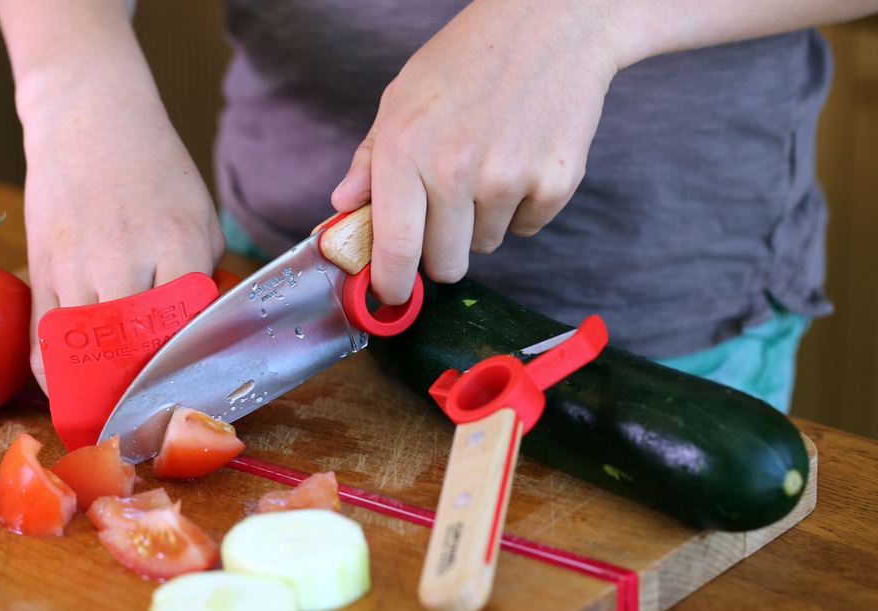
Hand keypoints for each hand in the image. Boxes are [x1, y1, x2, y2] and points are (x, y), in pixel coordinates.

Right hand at [21, 76, 223, 393]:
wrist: (89, 120)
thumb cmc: (156, 172)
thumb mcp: (202, 217)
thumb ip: (204, 275)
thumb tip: (202, 334)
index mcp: (178, 244)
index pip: (188, 327)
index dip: (189, 367)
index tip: (193, 396)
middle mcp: (125, 258)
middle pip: (135, 349)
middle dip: (145, 391)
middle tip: (154, 421)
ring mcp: (76, 265)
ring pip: (86, 351)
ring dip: (100, 391)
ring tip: (115, 420)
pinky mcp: (41, 268)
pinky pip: (43, 338)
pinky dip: (59, 374)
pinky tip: (73, 393)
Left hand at [331, 0, 621, 303]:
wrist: (552, 22)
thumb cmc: (468, 59)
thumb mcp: (402, 98)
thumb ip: (370, 159)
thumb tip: (342, 207)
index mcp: (405, 150)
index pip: (395, 249)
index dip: (392, 284)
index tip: (392, 295)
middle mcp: (454, 170)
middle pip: (445, 265)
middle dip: (442, 252)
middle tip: (447, 213)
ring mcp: (508, 178)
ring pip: (486, 246)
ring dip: (482, 222)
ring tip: (489, 164)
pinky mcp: (555, 182)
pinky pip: (527, 228)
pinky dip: (523, 207)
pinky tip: (521, 158)